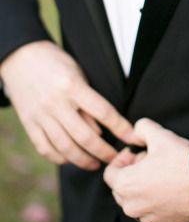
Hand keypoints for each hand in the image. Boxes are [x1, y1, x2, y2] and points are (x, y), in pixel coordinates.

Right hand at [0, 41, 135, 169]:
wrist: (22, 58)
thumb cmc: (57, 63)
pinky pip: (45, 148)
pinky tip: (70, 159)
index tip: (132, 138)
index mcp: (73, 86)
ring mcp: (41, 115)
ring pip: (65, 147)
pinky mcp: (28, 123)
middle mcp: (56, 103)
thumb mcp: (77, 73)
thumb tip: (100, 131)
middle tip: (116, 159)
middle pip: (85, 136)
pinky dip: (59, 158)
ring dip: (83, 160)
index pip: (103, 111)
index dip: (120, 127)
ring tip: (95, 164)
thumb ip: (88, 101)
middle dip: (104, 152)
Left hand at [104, 117, 188, 221]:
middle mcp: (132, 206)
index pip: (109, 173)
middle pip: (121, 189)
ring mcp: (148, 218)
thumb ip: (140, 127)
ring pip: (136, 202)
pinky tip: (170, 187)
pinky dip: (156, 201)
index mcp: (126, 185)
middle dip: (131, 173)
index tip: (136, 152)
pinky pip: (152, 212)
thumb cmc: (181, 159)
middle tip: (149, 160)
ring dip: (143, 188)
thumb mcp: (158, 134)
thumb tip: (134, 132)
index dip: (122, 159)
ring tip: (161, 173)